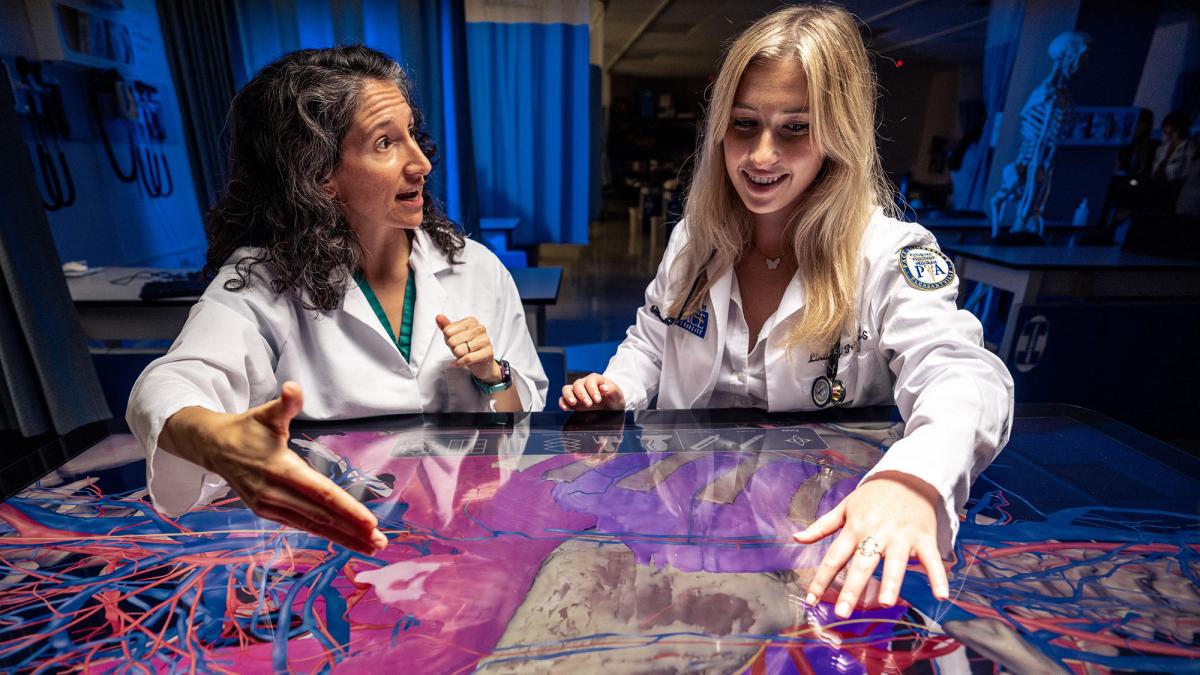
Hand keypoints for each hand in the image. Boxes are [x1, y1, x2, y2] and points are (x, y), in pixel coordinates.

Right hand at [160, 382, 387, 554]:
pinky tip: (344, 540)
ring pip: (312, 526)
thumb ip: (285, 403)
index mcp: (280, 469)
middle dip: (352, 530)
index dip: (347, 508)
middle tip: (380, 542)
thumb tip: (293, 387)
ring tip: (370, 546)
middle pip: (321, 516)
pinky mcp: (267, 512)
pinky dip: (323, 534)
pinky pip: (300, 525)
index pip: (321, 493)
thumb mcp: (266, 413)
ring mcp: (269, 506)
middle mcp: (275, 493)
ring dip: (342, 538)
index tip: (370, 522)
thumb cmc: (247, 429)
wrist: (213, 447)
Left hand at [436, 314, 500, 381]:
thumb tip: (438, 317)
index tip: (456, 342)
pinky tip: (461, 362)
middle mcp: (480, 328)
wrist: (481, 363)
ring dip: (458, 356)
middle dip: (454, 349)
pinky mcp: (487, 353)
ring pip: (460, 350)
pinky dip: (461, 363)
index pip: (447, 331)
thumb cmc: (466, 347)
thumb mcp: (454, 336)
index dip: (449, 340)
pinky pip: (467, 358)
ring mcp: (485, 340)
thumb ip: (446, 326)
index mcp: (471, 321)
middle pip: (453, 340)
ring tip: (465, 355)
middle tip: (461, 350)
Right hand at [559, 373, 624, 410]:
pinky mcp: (572, 400)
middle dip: (582, 395)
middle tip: (589, 404)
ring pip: (567, 389)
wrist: (611, 404)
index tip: (598, 399)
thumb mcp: (616, 394)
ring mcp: (577, 392)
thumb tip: (604, 388)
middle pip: (577, 385)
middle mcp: (584, 383)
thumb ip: (612, 390)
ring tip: (574, 403)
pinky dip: (563, 403)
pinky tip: (565, 408)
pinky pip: (563, 399)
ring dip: (569, 396)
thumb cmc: (613, 397)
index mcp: (595, 379)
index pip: (590, 381)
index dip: (593, 390)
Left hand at [791, 471, 948, 617]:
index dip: (821, 579)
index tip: (811, 600)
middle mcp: (876, 533)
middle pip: (862, 564)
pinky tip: (940, 595)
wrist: (908, 476)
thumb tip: (796, 538)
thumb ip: (821, 526)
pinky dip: (937, 577)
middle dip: (852, 588)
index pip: (834, 557)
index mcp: (855, 527)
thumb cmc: (873, 496)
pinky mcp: (923, 538)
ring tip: (886, 603)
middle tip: (842, 612)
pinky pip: (931, 560)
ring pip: (895, 562)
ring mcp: (901, 536)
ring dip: (891, 582)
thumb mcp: (845, 506)